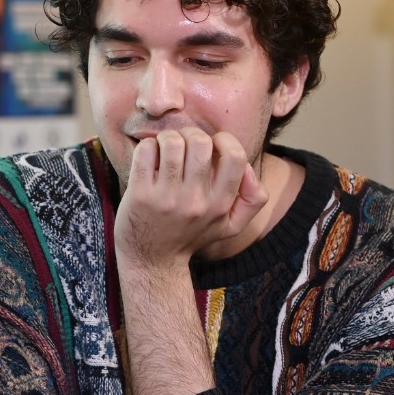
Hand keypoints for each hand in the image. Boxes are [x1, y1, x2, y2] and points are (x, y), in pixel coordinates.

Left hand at [114, 127, 267, 269]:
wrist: (151, 260)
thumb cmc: (191, 236)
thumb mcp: (230, 226)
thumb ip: (253, 200)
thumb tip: (250, 170)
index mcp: (220, 204)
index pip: (235, 156)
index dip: (224, 140)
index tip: (212, 146)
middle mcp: (195, 201)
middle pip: (200, 142)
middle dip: (190, 134)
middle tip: (183, 144)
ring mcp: (166, 198)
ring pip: (171, 142)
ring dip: (167, 138)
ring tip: (164, 149)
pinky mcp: (140, 195)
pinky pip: (145, 151)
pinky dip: (146, 146)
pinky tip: (148, 158)